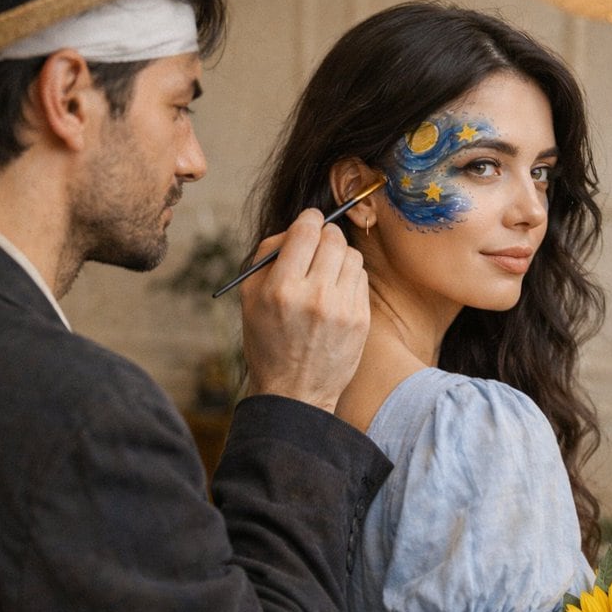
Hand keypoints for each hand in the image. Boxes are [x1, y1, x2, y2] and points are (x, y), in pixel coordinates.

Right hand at [240, 209, 369, 412]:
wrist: (295, 392)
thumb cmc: (268, 343)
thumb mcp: (250, 299)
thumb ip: (267, 256)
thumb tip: (295, 228)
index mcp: (281, 288)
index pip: (306, 230)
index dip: (309, 219)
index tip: (310, 222)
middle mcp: (314, 295)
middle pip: (333, 238)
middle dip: (325, 235)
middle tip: (318, 244)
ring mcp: (341, 308)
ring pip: (351, 255)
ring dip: (339, 256)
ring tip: (326, 273)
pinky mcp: (360, 319)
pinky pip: (361, 278)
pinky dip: (349, 278)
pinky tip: (335, 292)